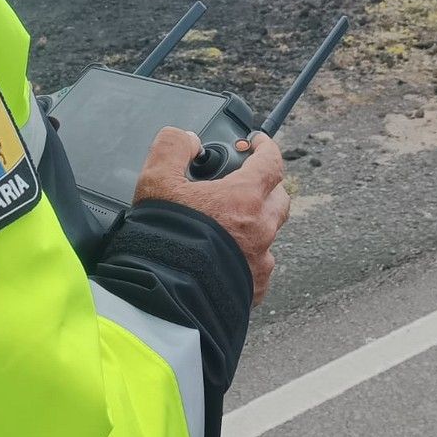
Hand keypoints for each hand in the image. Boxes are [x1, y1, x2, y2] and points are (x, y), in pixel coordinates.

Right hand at [133, 128, 289, 303]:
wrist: (166, 297)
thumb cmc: (164, 238)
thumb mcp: (157, 180)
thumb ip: (172, 148)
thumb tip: (187, 139)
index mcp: (244, 197)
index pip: (271, 162)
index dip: (265, 147)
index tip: (257, 143)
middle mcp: (261, 228)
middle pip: (279, 198)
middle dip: (267, 185)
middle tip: (246, 181)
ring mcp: (260, 261)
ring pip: (271, 233)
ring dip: (258, 222)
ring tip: (231, 223)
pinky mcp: (254, 288)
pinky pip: (260, 266)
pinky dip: (248, 256)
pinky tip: (227, 257)